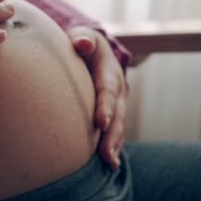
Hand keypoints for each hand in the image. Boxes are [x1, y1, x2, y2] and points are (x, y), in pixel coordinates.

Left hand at [67, 26, 127, 169]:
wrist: (92, 50)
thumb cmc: (81, 43)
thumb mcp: (82, 36)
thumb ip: (82, 38)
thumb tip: (81, 43)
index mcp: (109, 71)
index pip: (107, 90)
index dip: (105, 106)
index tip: (100, 122)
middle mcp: (117, 90)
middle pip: (117, 114)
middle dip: (112, 134)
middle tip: (105, 153)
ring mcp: (117, 104)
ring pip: (118, 126)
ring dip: (114, 145)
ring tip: (110, 163)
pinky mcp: (112, 114)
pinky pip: (114, 132)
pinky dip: (113, 147)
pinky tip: (110, 165)